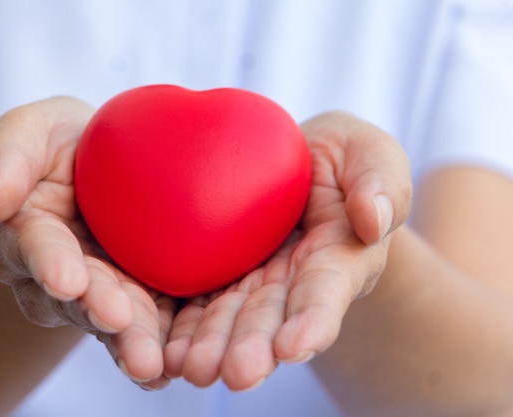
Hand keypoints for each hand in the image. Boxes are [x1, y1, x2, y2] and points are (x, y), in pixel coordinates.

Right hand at [0, 97, 173, 389]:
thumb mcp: (30, 132)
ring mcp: (99, 291)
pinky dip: (160, 344)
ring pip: (112, 321)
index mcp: (26, 232)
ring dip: (129, 340)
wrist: (102, 164)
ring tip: (146, 362)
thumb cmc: (59, 145)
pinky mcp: (138, 299)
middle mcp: (58, 274)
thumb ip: (5, 159)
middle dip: (95, 309)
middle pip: (75, 296)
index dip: (49, 261)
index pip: (35, 246)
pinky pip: (149, 324)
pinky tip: (171, 367)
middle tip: (116, 319)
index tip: (65, 278)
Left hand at [163, 111, 411, 389]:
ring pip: (231, 317)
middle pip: (272, 317)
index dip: (312, 319)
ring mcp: (253, 281)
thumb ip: (379, 182)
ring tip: (189, 369)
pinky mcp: (219, 273)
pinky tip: (164, 351)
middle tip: (235, 374)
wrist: (299, 164)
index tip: (294, 346)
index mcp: (337, 257)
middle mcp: (293, 281)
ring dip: (212, 346)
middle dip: (253, 347)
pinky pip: (198, 301)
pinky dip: (183, 327)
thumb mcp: (369, 155)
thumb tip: (373, 218)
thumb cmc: (341, 159)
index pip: (326, 290)